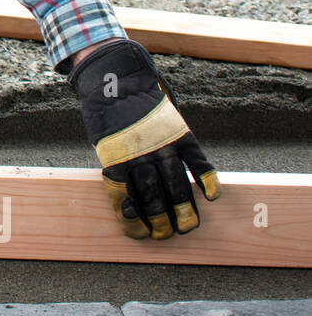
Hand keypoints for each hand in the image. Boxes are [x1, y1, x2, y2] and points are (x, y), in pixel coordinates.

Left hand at [68, 39, 219, 239]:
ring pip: (176, 185)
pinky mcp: (179, 133)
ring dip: (184, 210)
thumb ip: (118, 170)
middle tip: (166, 236)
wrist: (116, 79)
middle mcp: (138, 154)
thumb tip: (129, 205)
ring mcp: (161, 144)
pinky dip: (207, 179)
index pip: (123, 198)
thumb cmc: (105, 117)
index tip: (139, 235)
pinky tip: (213, 196)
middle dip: (160, 221)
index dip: (131, 220)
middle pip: (152, 196)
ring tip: (187, 228)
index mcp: (113, 159)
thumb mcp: (103, 145)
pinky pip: (197, 160)